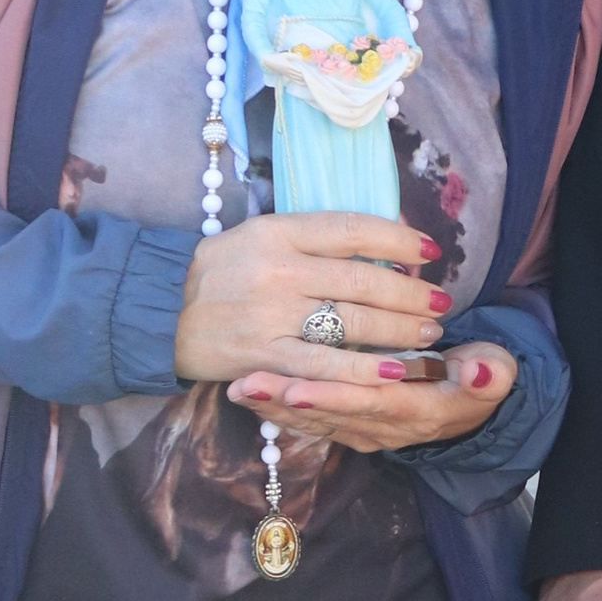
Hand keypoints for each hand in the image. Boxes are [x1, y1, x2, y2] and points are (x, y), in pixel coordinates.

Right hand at [178, 210, 450, 388]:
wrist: (161, 314)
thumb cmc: (223, 273)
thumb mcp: (261, 235)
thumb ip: (315, 236)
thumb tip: (385, 237)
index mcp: (277, 229)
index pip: (352, 229)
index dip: (399, 238)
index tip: (430, 250)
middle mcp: (276, 268)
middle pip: (362, 279)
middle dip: (411, 293)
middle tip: (440, 302)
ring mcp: (270, 314)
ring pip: (352, 321)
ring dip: (400, 329)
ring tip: (428, 333)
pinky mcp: (264, 356)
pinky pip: (326, 365)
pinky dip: (365, 369)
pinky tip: (396, 371)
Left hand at [227, 339, 516, 453]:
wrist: (472, 407)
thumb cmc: (481, 380)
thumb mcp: (498, 374)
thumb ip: (490, 375)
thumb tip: (479, 368)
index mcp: (421, 413)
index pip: (372, 403)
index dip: (335, 397)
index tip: (297, 388)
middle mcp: (386, 428)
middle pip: (331, 414)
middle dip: (286, 401)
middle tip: (245, 385)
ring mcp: (365, 429)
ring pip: (314, 419)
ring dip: (273, 405)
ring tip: (235, 386)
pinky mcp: (350, 424)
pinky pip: (310, 417)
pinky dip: (277, 407)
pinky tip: (247, 391)